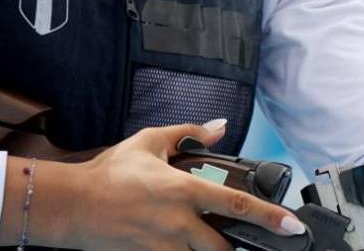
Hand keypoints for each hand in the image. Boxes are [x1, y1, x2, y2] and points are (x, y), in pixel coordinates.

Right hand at [67, 122, 305, 250]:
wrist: (72, 205)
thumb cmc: (110, 173)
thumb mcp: (151, 141)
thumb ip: (190, 133)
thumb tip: (220, 126)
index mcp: (183, 190)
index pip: (236, 204)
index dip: (269, 217)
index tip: (291, 226)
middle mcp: (177, 222)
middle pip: (223, 246)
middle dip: (236, 244)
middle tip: (240, 236)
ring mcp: (163, 245)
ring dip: (211, 250)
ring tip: (207, 237)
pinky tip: (182, 241)